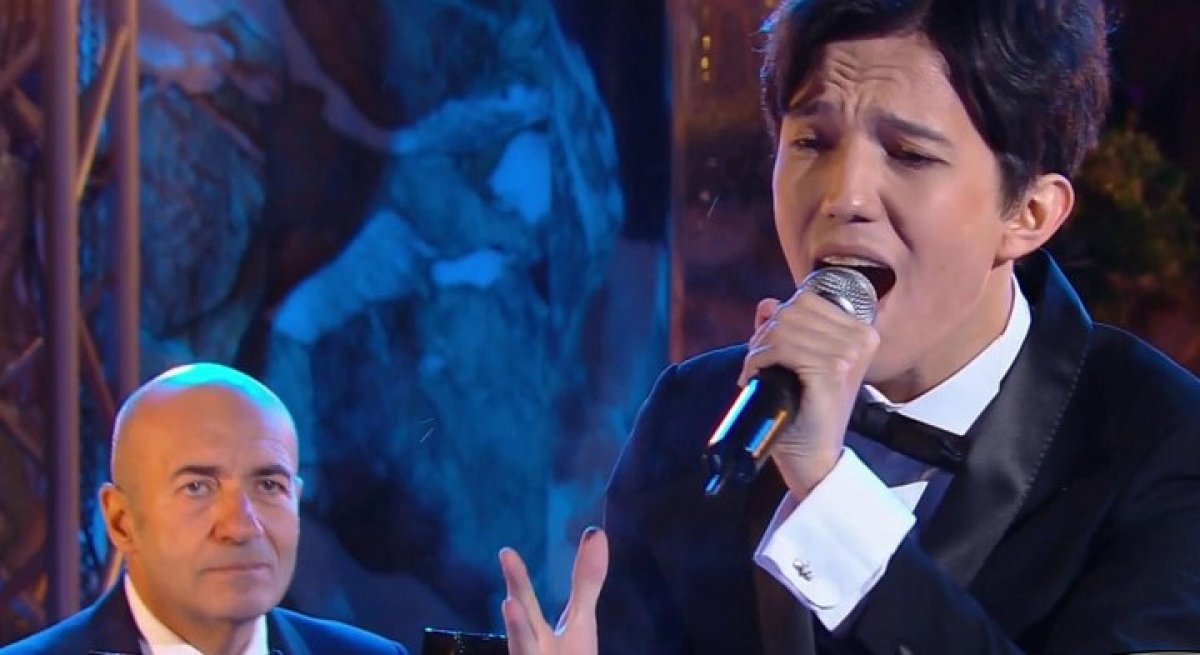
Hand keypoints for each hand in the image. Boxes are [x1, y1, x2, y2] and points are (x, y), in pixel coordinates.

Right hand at [500, 527, 607, 654]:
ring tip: (519, 624)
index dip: (517, 581)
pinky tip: (542, 653)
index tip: (506, 554)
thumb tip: (596, 533)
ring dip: (527, 645)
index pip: (524, 604)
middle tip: (509, 605)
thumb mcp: (579, 622)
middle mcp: (530, 652)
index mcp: (536, 636)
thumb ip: (586, 581)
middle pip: (523, 638)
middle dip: (518, 624)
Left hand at [740, 291, 878, 497]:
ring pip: (782, 328)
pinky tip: (754, 378)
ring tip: (755, 373)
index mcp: (860, 332)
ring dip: (758, 350)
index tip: (768, 349)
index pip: (805, 300)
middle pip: (791, 311)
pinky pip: (781, 348)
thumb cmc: (804, 410)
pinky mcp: (832, 370)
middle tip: (758, 364)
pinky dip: (757, 361)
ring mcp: (848, 353)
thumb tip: (768, 304)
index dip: (778, 320)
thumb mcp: (798, 360)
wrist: (813, 455)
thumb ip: (786, 328)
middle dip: (765, 336)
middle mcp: (860, 338)